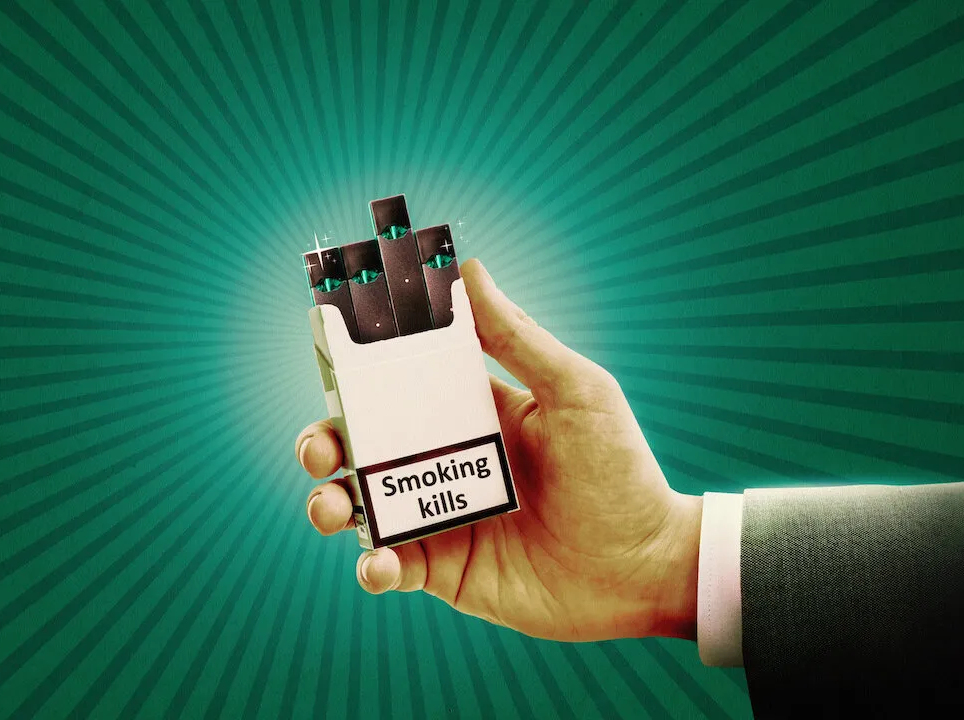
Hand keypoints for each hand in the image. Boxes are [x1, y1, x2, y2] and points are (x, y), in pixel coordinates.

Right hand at [296, 259, 701, 641]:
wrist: (643, 568)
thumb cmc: (620, 472)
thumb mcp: (576, 391)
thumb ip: (518, 337)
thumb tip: (468, 270)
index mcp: (471, 411)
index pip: (397, 383)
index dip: (356, 371)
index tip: (325, 354)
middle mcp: (444, 460)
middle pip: (360, 444)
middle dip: (323, 441)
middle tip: (321, 448)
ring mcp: (438, 515)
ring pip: (359, 504)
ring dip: (328, 502)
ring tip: (332, 506)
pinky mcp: (441, 569)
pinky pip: (387, 564)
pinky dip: (372, 565)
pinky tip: (383, 563)